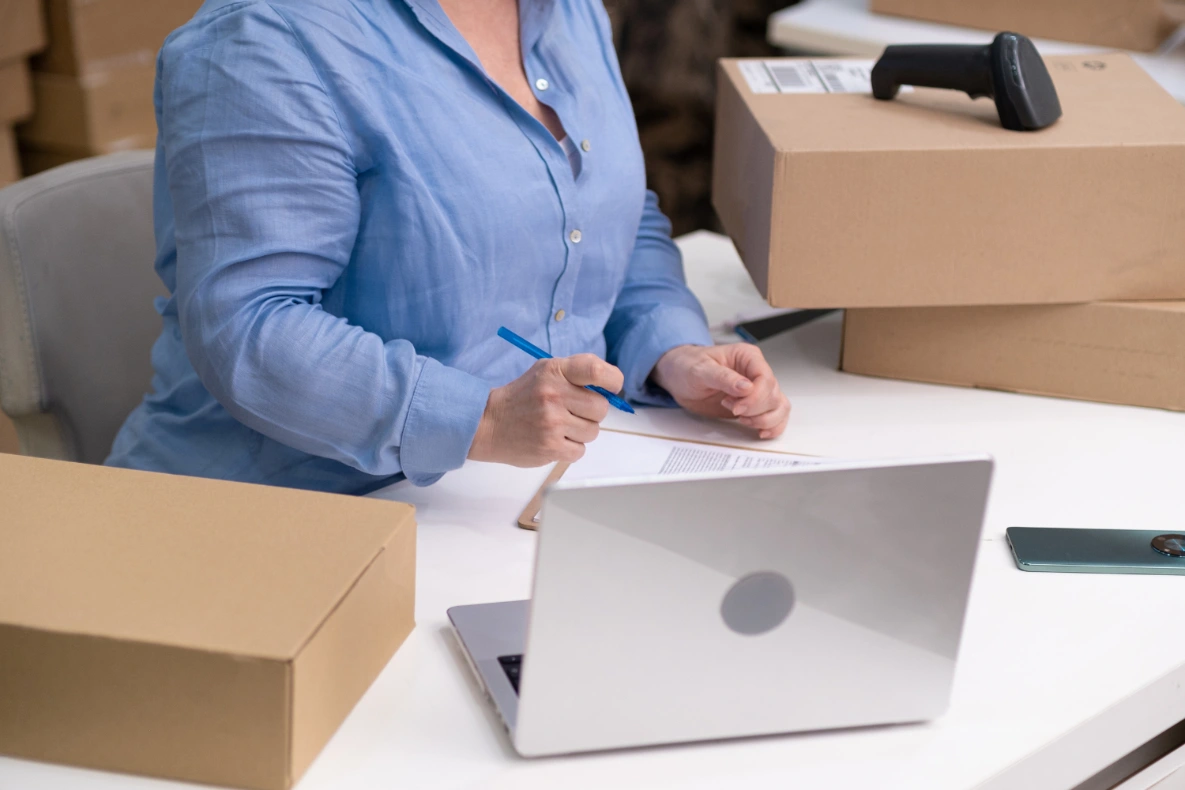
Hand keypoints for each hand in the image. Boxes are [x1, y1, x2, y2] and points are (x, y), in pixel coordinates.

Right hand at [468, 354, 622, 466]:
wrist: (489, 423)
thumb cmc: (524, 396)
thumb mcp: (546, 371)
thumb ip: (578, 373)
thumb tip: (612, 386)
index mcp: (554, 371)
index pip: (596, 370)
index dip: (612, 380)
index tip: (611, 387)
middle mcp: (553, 395)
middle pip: (601, 407)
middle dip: (593, 411)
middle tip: (575, 411)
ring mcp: (552, 423)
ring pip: (593, 431)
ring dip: (581, 431)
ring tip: (560, 426)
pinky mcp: (550, 448)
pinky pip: (580, 450)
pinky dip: (571, 448)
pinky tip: (555, 439)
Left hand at [652, 344, 789, 438]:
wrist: (678, 376)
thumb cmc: (687, 366)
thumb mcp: (700, 369)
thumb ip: (723, 377)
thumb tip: (746, 387)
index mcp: (747, 357)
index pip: (766, 378)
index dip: (756, 398)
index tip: (737, 408)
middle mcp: (756, 372)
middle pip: (773, 395)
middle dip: (755, 410)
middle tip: (733, 410)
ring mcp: (757, 390)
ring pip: (779, 407)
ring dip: (765, 420)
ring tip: (742, 420)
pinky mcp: (754, 406)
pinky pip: (775, 416)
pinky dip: (772, 427)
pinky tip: (760, 432)